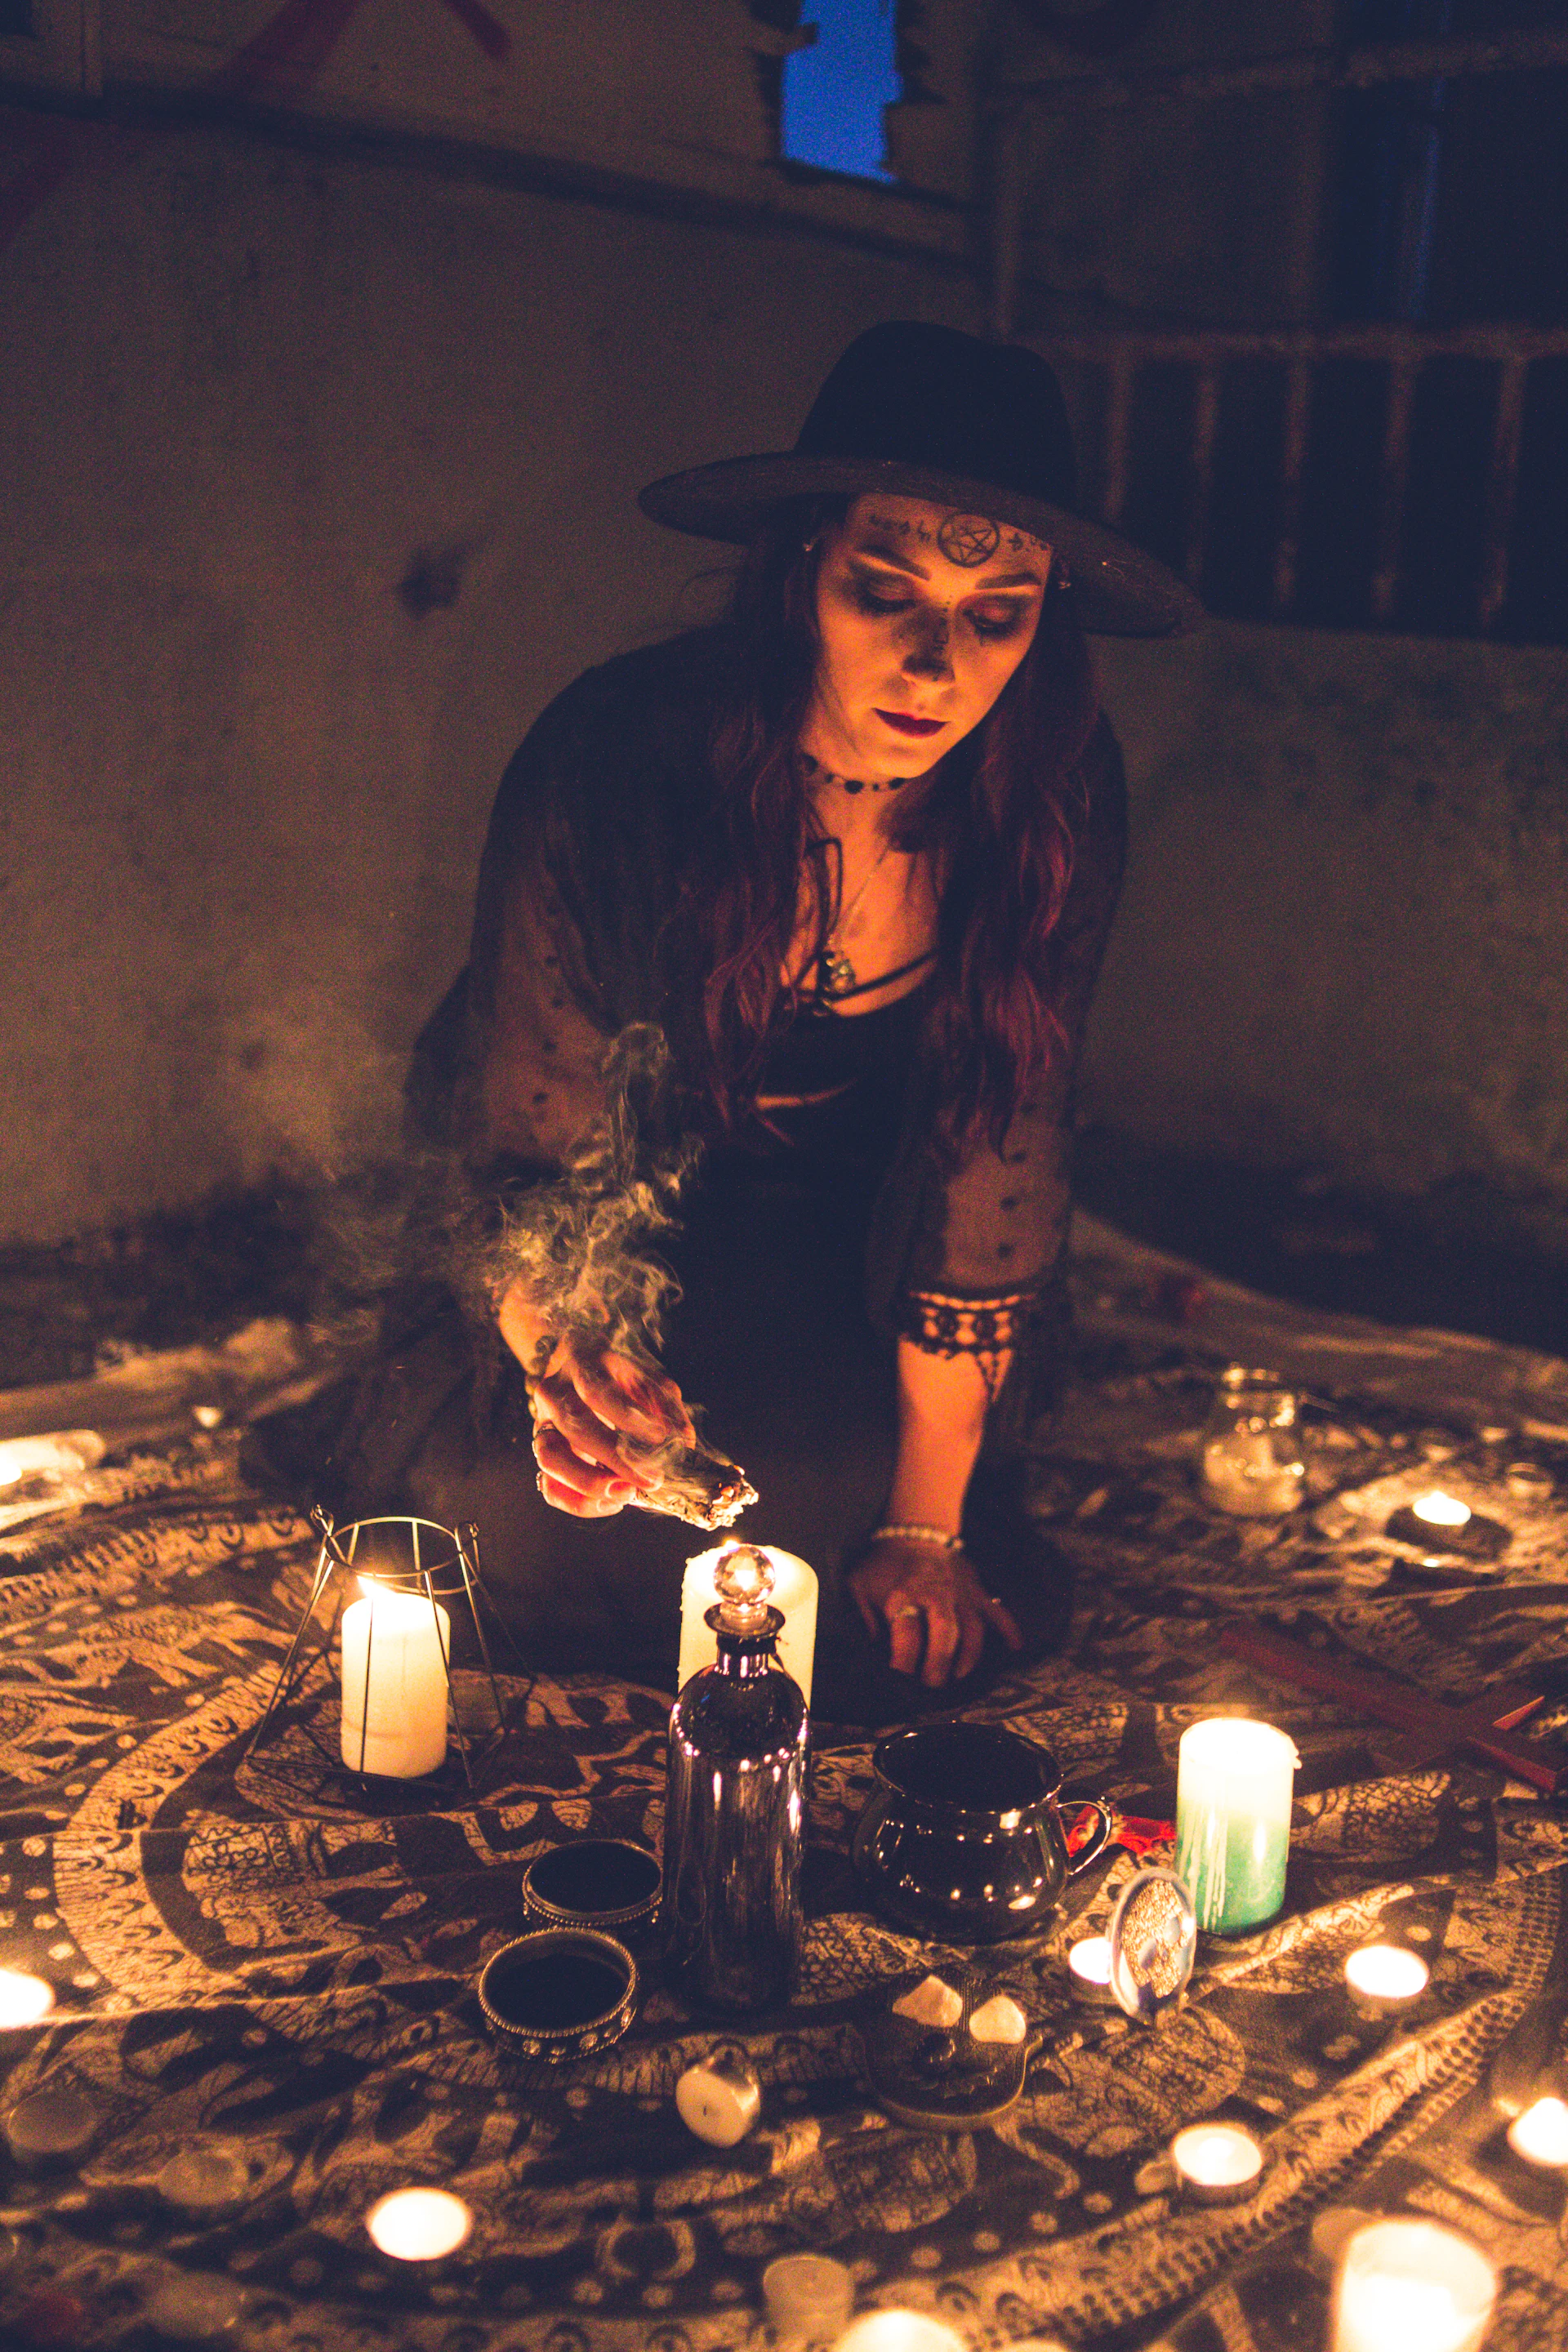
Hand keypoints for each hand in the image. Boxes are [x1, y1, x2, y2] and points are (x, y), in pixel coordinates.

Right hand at [526, 1335, 693, 1519]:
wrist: (578, 1376)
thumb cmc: (617, 1380)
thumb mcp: (646, 1380)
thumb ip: (666, 1407)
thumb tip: (681, 1441)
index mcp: (581, 1363)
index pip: (596, 1390)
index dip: (627, 1417)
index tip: (659, 1438)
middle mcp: (554, 1393)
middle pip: (574, 1424)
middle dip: (613, 1457)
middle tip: (651, 1480)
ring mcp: (543, 1425)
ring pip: (551, 1458)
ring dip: (589, 1483)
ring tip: (626, 1494)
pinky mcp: (543, 1456)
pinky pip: (549, 1487)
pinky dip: (578, 1502)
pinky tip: (610, 1502)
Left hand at [848, 1537, 1021, 1686]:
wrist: (913, 1532)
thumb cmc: (883, 1566)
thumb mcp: (859, 1586)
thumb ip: (862, 1617)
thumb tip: (871, 1648)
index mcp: (904, 1594)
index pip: (906, 1632)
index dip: (902, 1659)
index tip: (898, 1677)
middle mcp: (937, 1594)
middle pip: (945, 1630)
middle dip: (940, 1661)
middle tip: (932, 1685)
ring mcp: (961, 1593)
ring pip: (973, 1627)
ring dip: (969, 1655)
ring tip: (958, 1676)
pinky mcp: (977, 1591)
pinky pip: (998, 1610)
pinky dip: (1009, 1628)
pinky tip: (1015, 1647)